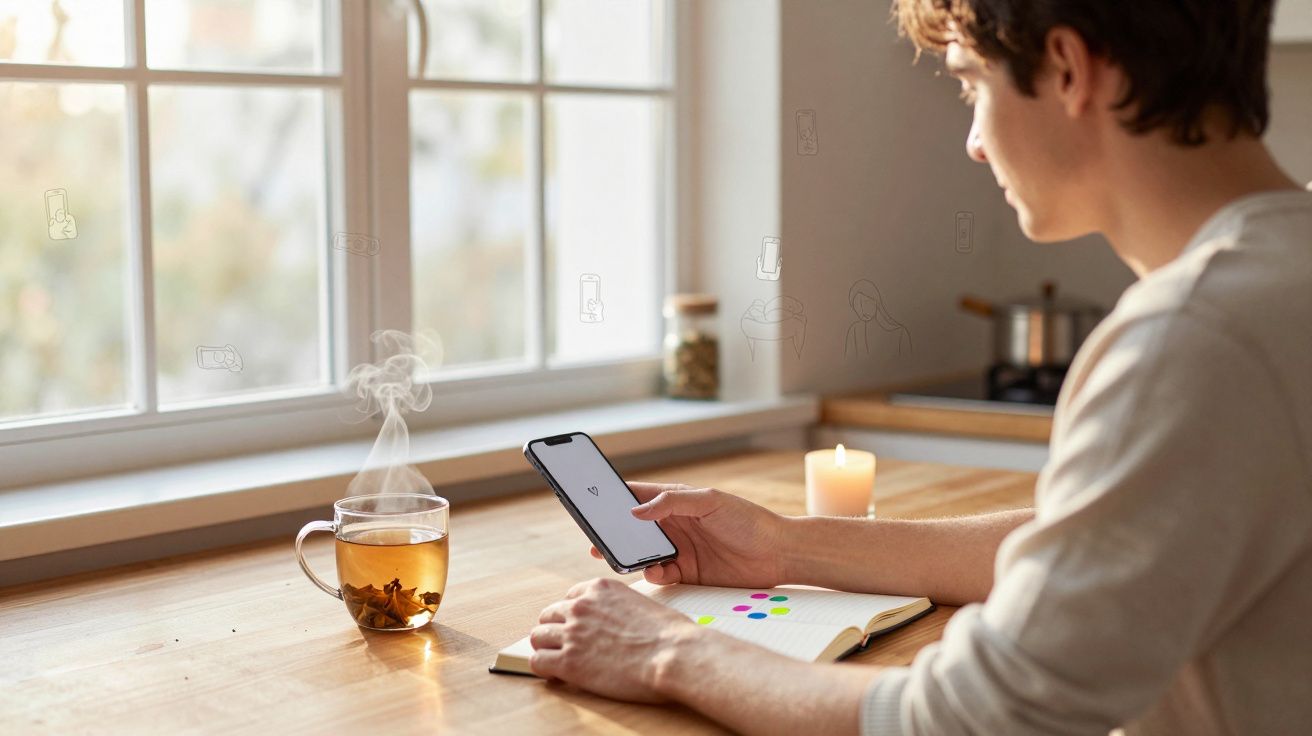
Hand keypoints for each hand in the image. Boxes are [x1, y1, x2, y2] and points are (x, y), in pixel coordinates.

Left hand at [529, 577, 698, 701]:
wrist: (673, 654)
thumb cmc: (669, 634)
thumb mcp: (641, 604)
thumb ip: (618, 608)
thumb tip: (615, 624)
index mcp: (599, 589)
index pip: (570, 598)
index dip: (572, 616)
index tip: (577, 628)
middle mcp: (581, 606)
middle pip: (549, 615)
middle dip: (556, 630)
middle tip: (565, 645)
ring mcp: (572, 633)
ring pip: (538, 636)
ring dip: (547, 648)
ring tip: (558, 661)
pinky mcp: (568, 662)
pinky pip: (538, 662)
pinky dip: (544, 669)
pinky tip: (556, 675)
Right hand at [591, 483, 786, 588]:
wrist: (779, 554)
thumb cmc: (749, 520)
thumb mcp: (711, 502)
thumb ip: (673, 502)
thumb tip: (637, 510)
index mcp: (676, 501)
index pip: (638, 495)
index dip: (614, 498)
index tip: (592, 502)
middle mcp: (674, 524)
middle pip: (634, 528)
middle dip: (614, 534)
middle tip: (596, 541)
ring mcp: (679, 549)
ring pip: (643, 553)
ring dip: (631, 557)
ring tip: (621, 559)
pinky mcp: (688, 573)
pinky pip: (660, 574)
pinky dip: (653, 574)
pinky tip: (656, 572)